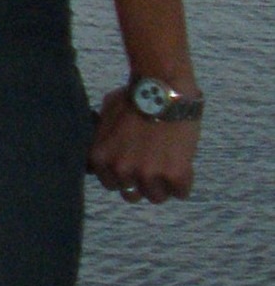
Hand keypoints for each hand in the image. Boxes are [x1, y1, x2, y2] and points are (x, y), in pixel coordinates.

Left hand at [89, 86, 199, 203]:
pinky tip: (182, 159)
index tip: (133, 162)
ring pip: (157, 197)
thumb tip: (101, 156)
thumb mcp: (105, 116)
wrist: (162, 87)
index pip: (111, 185)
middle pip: (132, 195)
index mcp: (102, 158)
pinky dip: (184, 179)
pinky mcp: (174, 176)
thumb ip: (102, 140)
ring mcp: (147, 175)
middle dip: (141, 182)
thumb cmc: (133, 97)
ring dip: (163, 183)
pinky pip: (181, 193)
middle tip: (152, 163)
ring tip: (168, 159)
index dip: (124, 174)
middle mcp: (121, 170)